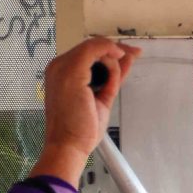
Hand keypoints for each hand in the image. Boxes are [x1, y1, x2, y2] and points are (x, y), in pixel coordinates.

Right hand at [31, 38, 140, 187]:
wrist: (68, 146)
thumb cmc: (79, 130)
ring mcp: (63, 68)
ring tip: (122, 71)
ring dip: (113, 57)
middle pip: (90, 46)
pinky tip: (120, 61)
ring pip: (94, 46)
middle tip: (134, 53)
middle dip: (115, 48)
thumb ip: (112, 78)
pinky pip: (95, 50)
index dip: (108, 50)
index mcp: (61, 74)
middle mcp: (59, 68)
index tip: (127, 55)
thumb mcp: (101, 98)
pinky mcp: (72, 71)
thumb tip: (125, 61)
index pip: (86, 53)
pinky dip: (110, 55)